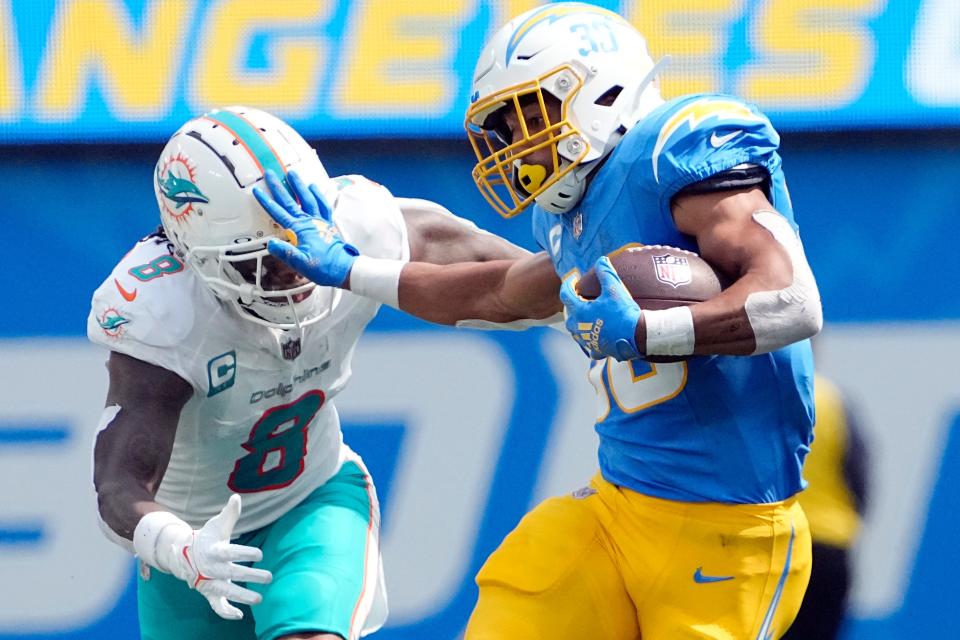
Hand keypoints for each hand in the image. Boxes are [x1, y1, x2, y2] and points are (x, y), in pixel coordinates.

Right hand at [155, 495, 271, 619]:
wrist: (185, 556)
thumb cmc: (208, 538)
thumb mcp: (217, 525)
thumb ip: (229, 514)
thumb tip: (236, 497)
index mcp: (215, 550)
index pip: (231, 552)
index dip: (245, 552)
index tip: (260, 553)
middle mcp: (212, 568)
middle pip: (232, 573)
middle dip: (250, 576)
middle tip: (269, 577)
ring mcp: (210, 582)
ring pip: (226, 592)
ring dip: (242, 596)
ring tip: (260, 599)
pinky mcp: (209, 593)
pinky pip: (216, 605)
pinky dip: (225, 612)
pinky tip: (240, 615)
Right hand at [253, 169, 359, 286]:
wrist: (345, 268)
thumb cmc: (323, 267)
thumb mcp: (301, 263)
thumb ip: (286, 252)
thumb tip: (270, 243)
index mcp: (300, 229)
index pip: (279, 212)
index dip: (267, 201)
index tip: (257, 190)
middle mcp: (309, 221)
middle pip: (291, 200)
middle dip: (279, 187)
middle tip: (270, 173)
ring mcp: (319, 220)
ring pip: (307, 198)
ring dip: (299, 185)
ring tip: (292, 173)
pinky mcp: (327, 223)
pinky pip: (322, 204)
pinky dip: (318, 194)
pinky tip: (314, 187)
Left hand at [559, 256, 641, 360]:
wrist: (636, 336)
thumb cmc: (623, 312)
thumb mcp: (614, 289)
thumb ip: (605, 272)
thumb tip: (601, 259)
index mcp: (579, 312)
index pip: (565, 294)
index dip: (568, 284)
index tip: (573, 279)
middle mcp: (578, 328)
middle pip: (569, 313)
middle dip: (573, 304)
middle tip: (580, 297)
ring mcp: (586, 340)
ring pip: (576, 330)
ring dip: (580, 321)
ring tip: (588, 315)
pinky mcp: (596, 349)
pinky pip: (589, 344)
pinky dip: (591, 339)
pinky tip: (597, 335)